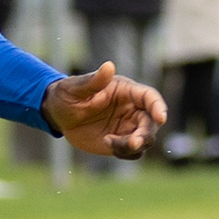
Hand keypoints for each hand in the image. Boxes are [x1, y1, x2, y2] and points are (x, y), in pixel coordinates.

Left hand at [43, 61, 167, 160]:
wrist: (58, 114)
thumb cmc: (67, 94)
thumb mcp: (76, 87)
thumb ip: (94, 80)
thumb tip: (109, 66)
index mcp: (125, 91)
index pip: (149, 97)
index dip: (158, 107)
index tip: (161, 118)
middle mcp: (131, 109)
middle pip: (151, 123)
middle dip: (146, 133)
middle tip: (134, 142)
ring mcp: (127, 127)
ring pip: (144, 140)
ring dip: (135, 145)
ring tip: (110, 142)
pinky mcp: (120, 142)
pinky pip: (132, 152)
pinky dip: (125, 152)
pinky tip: (106, 142)